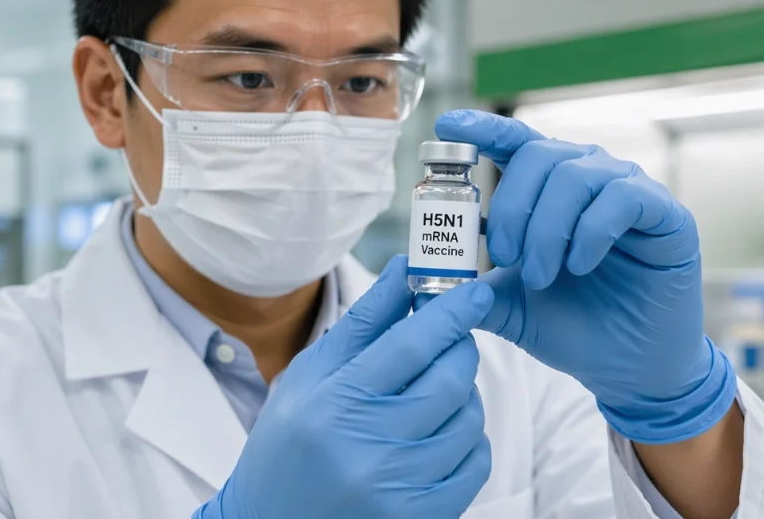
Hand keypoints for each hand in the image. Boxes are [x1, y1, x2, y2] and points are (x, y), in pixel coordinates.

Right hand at [195, 257, 493, 518]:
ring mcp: (398, 487)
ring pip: (468, 420)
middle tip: (450, 343)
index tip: (476, 291)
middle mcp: (368, 446)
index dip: (452, 312)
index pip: (412, 344)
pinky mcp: (420, 516)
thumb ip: (363, 323)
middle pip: (450, 378)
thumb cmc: (288, 443)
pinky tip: (440, 436)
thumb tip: (404, 269)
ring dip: (464, 397)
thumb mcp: (309, 377)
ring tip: (434, 397)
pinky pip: (475, 464)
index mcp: (334, 402)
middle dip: (461, 350)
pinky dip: (469, 441)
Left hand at [436, 110, 735, 444]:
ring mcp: (628, 189)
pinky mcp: (665, 213)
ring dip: (548, 228)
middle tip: (505, 258)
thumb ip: (472, 287)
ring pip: (577, 175)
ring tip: (541, 276)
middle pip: (540, 155)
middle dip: (512, 206)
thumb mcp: (510, 306)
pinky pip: (623, 196)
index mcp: (548, 189)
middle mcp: (588, 177)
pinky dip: (591, 230)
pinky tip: (580, 265)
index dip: (483, 128)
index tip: (449, 126)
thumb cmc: (573, 327)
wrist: (628, 370)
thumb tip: (425, 278)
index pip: (515, 143)